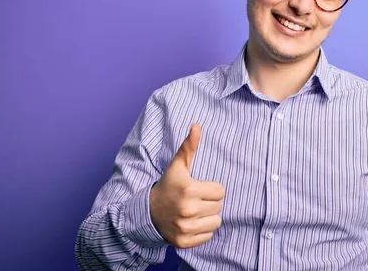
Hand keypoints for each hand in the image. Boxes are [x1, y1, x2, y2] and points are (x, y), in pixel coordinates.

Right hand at [150, 123, 224, 247]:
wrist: (147, 213)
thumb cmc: (168, 186)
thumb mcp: (177, 166)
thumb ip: (189, 146)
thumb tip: (197, 125)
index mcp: (189, 189)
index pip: (220, 191)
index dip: (211, 189)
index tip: (197, 188)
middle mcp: (187, 210)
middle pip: (219, 206)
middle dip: (209, 202)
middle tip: (193, 200)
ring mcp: (185, 227)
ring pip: (216, 222)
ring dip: (207, 217)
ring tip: (193, 212)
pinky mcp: (184, 242)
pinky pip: (208, 236)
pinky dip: (202, 231)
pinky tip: (190, 223)